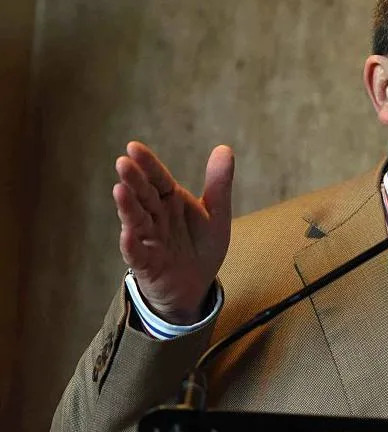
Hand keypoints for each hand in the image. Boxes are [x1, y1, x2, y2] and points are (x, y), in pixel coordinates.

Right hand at [113, 141, 234, 323]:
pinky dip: (132, 245)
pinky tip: (128, 234)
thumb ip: (218, 184)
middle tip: (122, 162)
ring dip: (127, 207)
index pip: (158, 178)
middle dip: (134, 180)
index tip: (133, 146)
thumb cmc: (201, 245)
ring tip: (119, 190)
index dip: (148, 164)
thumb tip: (224, 147)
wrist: (195, 285)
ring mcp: (149, 240)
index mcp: (171, 201)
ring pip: (136, 221)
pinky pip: (137, 254)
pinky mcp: (146, 264)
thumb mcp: (216, 214)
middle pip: (144, 196)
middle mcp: (156, 217)